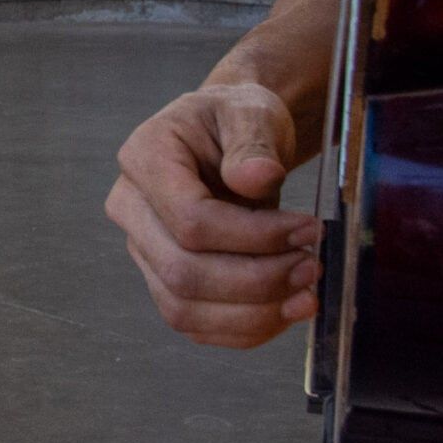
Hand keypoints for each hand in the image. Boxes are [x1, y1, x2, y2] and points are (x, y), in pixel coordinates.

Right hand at [105, 83, 319, 347]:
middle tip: (311, 266)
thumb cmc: (236, 122)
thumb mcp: (250, 112)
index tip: (308, 229)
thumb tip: (256, 177)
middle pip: (182, 271)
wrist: (231, 138)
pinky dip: (244, 329)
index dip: (254, 236)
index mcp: (144, 159)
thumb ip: (252, 140)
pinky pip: (195, 324)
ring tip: (305, 295)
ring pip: (184, 308)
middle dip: (257, 280)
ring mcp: (143, 249)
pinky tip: (284, 310)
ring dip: (252, 314)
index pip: (190, 219)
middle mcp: (131, 208)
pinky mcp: (163, 280)